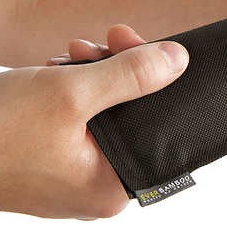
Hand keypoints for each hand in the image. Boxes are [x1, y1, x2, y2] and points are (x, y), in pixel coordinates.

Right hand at [0, 26, 187, 218]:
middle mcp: (94, 187)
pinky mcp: (47, 157)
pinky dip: (72, 87)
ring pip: (104, 111)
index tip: (148, 45)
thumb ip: (131, 76)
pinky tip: (56, 68)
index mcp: (111, 187)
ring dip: (95, 73)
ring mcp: (69, 173)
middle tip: (109, 40)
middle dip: (121, 69)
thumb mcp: (71, 94)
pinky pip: (76, 118)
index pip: (158, 126)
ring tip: (72, 54)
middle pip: (132, 115)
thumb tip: (179, 61)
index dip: (157, 79)